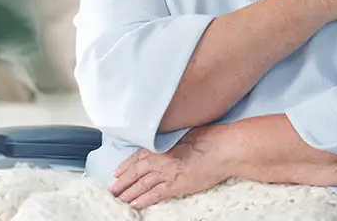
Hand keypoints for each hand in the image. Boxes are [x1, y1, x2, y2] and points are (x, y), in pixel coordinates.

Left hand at [110, 126, 232, 208]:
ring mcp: (167, 173)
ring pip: (142, 185)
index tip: (118, 171)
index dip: (127, 165)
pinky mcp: (176, 185)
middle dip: (123, 182)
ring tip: (119, 199)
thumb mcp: (185, 131)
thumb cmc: (210, 137)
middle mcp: (160, 158)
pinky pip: (155, 194)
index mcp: (161, 144)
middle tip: (113, 190)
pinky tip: (134, 204)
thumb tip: (164, 141)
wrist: (223, 149)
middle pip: (136, 172)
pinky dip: (143, 200)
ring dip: (129, 193)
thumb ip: (171, 138)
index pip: (138, 156)